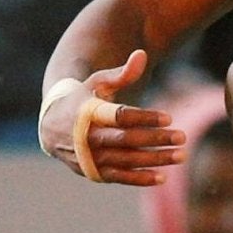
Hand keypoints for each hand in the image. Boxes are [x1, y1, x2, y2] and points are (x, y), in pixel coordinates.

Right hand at [40, 48, 189, 183]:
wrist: (50, 128)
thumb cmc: (81, 100)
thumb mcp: (96, 82)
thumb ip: (121, 73)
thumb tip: (143, 54)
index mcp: (87, 111)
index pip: (120, 116)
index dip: (145, 117)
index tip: (169, 117)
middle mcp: (86, 136)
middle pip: (126, 139)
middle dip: (155, 139)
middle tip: (183, 137)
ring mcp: (89, 157)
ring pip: (126, 160)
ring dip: (154, 159)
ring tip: (181, 155)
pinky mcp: (92, 171)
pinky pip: (118, 177)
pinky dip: (139, 178)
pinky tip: (162, 177)